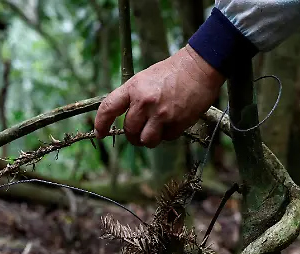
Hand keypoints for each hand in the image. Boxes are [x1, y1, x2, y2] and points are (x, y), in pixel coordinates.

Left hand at [94, 45, 224, 147]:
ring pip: (147, 140)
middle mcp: (145, 102)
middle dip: (133, 135)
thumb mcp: (145, 79)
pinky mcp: (178, 122)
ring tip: (155, 132)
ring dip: (149, 139)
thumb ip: (133, 98)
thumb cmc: (172, 72)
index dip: (101, 124)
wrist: (199, 68)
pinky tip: (172, 122)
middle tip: (138, 133)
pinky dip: (167, 135)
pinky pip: (167, 138)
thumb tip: (127, 119)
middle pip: (130, 130)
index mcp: (134, 88)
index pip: (109, 108)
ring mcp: (162, 114)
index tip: (100, 134)